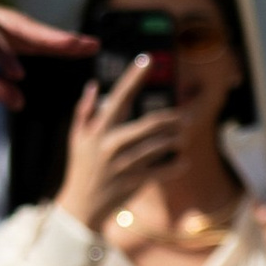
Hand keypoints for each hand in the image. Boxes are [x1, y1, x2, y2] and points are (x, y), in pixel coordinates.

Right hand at [56, 56, 180, 230]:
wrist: (81, 206)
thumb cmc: (81, 168)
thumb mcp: (77, 138)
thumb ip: (84, 111)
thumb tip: (94, 86)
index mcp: (99, 128)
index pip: (120, 95)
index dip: (135, 76)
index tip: (148, 59)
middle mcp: (112, 143)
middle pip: (150, 123)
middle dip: (174, 118)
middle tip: (188, 115)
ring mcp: (124, 163)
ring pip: (159, 146)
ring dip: (177, 140)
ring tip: (185, 136)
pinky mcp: (133, 181)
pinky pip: (161, 171)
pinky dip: (175, 165)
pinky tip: (183, 160)